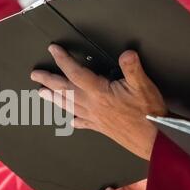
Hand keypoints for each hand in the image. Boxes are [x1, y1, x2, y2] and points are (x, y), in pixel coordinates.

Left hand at [31, 45, 166, 159]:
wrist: (153, 139)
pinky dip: (75, 120)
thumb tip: (126, 53)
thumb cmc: (148, 113)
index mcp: (99, 92)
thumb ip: (132, 68)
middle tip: (35, 75)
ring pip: (68, 106)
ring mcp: (94, 117)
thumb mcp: (143, 85)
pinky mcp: (100, 127)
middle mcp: (92, 105)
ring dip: (54, 98)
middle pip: (64, 90)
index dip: (63, 60)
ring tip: (42, 93)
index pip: (75, 73)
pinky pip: (83, 123)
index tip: (53, 50)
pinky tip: (71, 121)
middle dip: (48, 80)